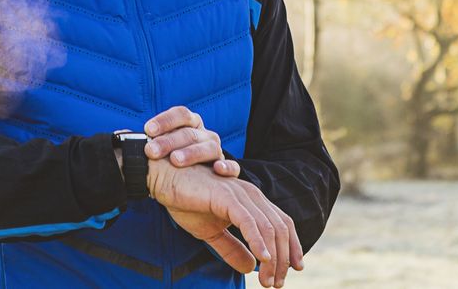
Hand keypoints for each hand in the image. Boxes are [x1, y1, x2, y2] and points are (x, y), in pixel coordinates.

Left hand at [144, 105, 239, 176]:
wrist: (196, 184)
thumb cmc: (173, 163)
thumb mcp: (163, 149)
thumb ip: (149, 142)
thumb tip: (120, 136)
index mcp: (190, 124)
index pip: (179, 114)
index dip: (164, 120)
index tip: (147, 130)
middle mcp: (204, 134)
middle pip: (188, 132)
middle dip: (168, 141)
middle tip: (151, 151)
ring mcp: (216, 150)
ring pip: (209, 146)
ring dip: (192, 153)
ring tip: (175, 160)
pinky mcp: (227, 168)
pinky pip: (232, 166)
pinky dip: (227, 166)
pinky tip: (218, 170)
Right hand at [147, 160, 303, 287]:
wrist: (163, 179)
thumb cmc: (185, 200)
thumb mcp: (211, 232)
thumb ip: (231, 248)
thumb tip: (249, 267)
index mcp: (251, 201)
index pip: (282, 223)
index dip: (293, 246)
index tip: (295, 269)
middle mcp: (251, 195)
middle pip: (280, 228)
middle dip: (283, 259)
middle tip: (275, 284)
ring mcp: (240, 194)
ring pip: (267, 228)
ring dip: (272, 257)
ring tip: (267, 280)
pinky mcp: (226, 196)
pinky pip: (249, 221)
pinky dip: (258, 241)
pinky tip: (262, 259)